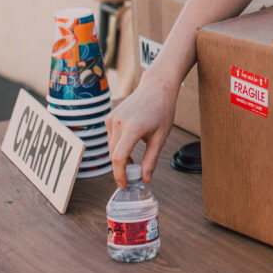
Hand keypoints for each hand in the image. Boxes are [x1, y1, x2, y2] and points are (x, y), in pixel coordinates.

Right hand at [106, 73, 178, 188]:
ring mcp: (112, 119)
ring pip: (111, 148)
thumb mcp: (160, 137)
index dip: (120, 175)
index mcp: (132, 128)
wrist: (157, 87)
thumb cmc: (162, 110)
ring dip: (120, 157)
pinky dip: (118, 146)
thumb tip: (145, 179)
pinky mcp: (110, 117)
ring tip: (135, 159)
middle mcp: (118, 123)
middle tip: (134, 176)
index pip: (119, 158)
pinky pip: (111, 138)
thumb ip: (151, 159)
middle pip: (114, 155)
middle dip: (122, 168)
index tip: (125, 185)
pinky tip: (130, 146)